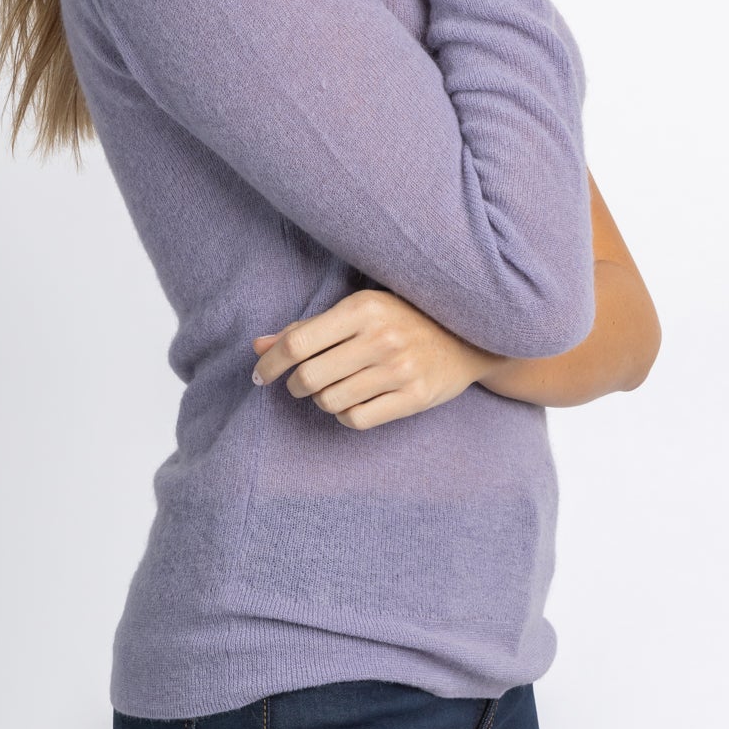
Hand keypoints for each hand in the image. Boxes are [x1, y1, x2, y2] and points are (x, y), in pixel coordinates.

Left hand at [250, 287, 491, 428]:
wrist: (470, 336)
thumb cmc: (404, 318)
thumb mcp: (358, 311)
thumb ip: (307, 328)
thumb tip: (257, 346)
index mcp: (363, 309)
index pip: (297, 343)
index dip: (269, 363)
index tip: (259, 375)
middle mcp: (381, 338)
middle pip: (308, 377)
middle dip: (294, 385)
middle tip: (299, 383)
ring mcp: (400, 370)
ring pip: (329, 402)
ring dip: (320, 400)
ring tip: (331, 389)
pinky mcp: (415, 398)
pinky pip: (356, 419)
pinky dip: (345, 415)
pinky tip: (352, 402)